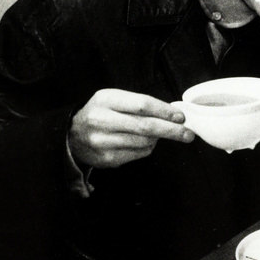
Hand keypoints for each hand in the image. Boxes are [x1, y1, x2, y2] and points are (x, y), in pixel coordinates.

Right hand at [69, 89, 194, 168]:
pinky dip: (147, 149)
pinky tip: (143, 143)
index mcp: (105, 100)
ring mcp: (103, 142)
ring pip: (144, 142)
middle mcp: (102, 120)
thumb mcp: (113, 100)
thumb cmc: (100, 113)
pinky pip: (138, 154)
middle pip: (145, 126)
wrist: (72, 136)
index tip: (180, 116)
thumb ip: (138, 104)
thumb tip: (172, 114)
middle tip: (188, 134)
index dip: (164, 111)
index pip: (141, 104)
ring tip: (158, 135)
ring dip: (158, 139)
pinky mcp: (107, 159)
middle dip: (171, 130)